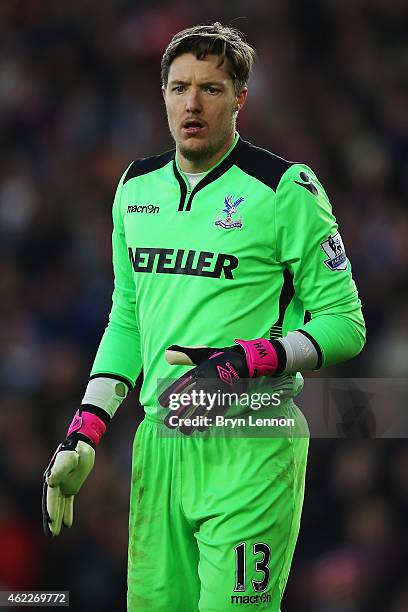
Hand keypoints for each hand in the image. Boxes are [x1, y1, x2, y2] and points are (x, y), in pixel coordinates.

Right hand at [42, 407, 108, 535]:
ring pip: (59, 506)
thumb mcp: (69, 459)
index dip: (51, 510)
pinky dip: (67, 512)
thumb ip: (60, 469)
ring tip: (55, 534)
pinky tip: (68, 524)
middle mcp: (55, 484)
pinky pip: (67, 502)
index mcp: (52, 478)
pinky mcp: (70, 486)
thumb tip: (50, 482)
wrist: (82, 445)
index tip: (52, 521)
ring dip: (57, 519)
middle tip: (51, 534)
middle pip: (52, 505)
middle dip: (51, 520)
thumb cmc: (75, 450)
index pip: (51, 497)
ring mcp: (62, 486)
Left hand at [159, 338, 280, 434]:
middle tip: (169, 423)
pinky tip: (200, 429)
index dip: (172, 394)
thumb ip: (184, 355)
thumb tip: (167, 355)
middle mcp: (207, 382)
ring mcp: (218, 391)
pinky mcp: (228, 398)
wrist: (244, 361)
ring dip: (192, 421)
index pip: (182, 384)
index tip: (162, 403)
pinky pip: (217, 412)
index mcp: (200, 371)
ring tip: (183, 430)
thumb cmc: (219, 358)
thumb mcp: (202, 354)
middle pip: (190, 400)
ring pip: (203, 409)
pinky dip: (208, 421)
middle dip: (179, 413)